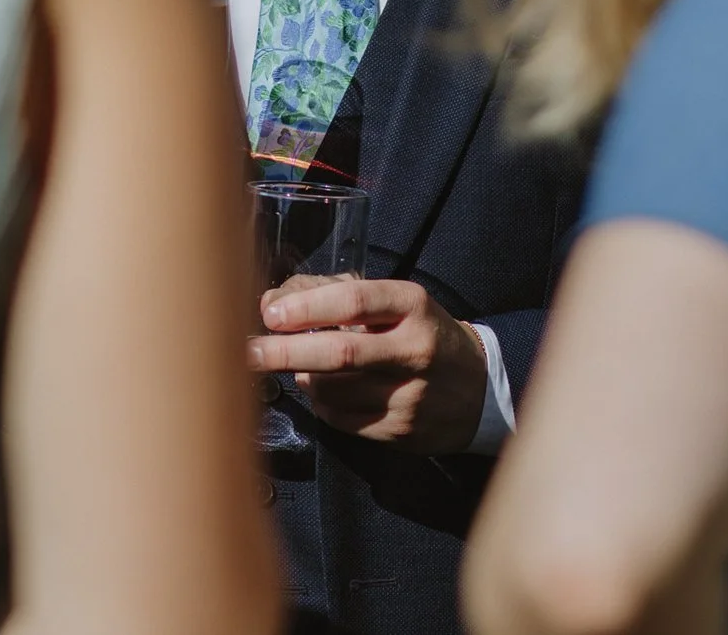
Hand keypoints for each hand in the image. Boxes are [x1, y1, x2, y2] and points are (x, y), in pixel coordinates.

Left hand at [246, 276, 488, 454]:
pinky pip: (343, 420)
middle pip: (339, 353)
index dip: (307, 307)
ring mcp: (411, 395)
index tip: (271, 314)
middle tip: (249, 352)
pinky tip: (327, 392)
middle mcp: (415, 349)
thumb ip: (332, 294)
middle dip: (286, 352)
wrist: (478, 390)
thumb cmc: (418, 333)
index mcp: (411, 305)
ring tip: (301, 366)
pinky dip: (323, 405)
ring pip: (335, 390)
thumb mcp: (392, 302)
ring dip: (305, 378)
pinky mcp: (403, 432)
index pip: (353, 301)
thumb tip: (272, 303)